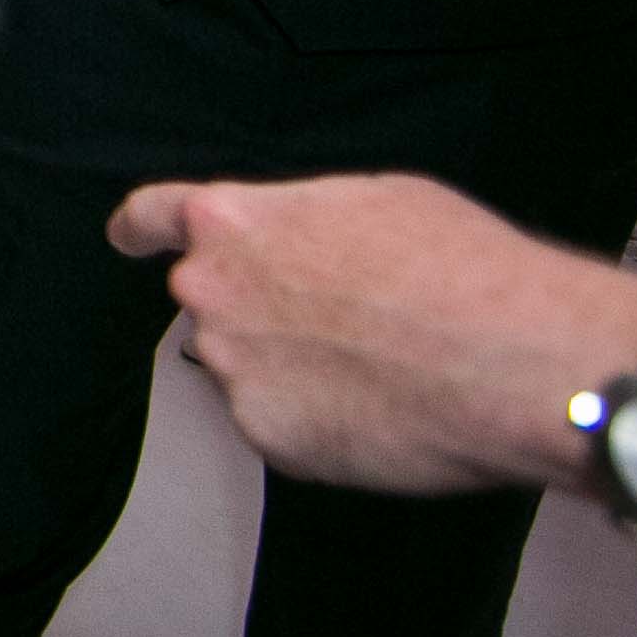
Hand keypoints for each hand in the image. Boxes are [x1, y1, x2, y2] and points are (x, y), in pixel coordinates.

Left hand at [107, 173, 636, 496]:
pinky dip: (320, 423)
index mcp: (232, 223)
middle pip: (214, 301)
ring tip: (382, 367)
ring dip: (293, 369)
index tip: (128, 239)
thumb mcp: (374, 200)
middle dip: (261, 310)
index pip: (153, 217)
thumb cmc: (459, 267)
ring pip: (249, 367)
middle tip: (343, 323)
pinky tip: (380, 411)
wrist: (508, 357)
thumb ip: (304, 221)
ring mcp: (233, 369)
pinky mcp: (265, 436)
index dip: (138, 229)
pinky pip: (282, 424)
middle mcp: (212, 294)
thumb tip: (300, 241)